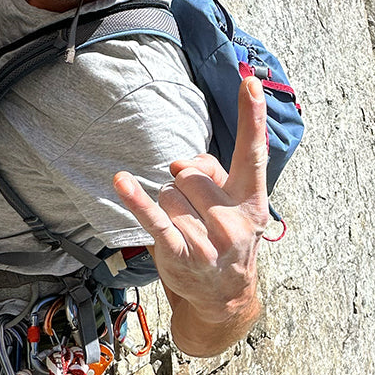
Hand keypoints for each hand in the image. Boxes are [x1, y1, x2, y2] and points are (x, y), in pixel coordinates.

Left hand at [114, 76, 268, 354]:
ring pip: (169, 193)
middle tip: (197, 214)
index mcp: (251, 200)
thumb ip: (211, 172)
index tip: (250, 82)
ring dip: (169, 207)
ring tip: (187, 231)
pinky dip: (136, 200)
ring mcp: (209, 240)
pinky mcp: (181, 254)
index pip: (253, 152)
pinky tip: (121, 182)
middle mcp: (235, 220)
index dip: (252, 117)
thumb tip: (179, 165)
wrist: (223, 293)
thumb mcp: (232, 203)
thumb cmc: (224, 235)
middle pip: (191, 175)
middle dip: (186, 187)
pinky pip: (154, 218)